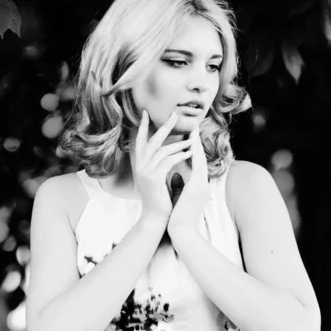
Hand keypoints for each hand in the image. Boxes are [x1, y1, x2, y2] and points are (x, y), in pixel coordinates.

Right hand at [134, 109, 192, 226]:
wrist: (156, 218)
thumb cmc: (160, 199)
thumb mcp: (157, 178)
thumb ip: (159, 165)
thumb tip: (168, 152)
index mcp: (139, 165)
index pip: (140, 141)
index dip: (142, 126)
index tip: (145, 113)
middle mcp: (140, 166)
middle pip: (151, 140)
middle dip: (164, 126)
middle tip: (174, 115)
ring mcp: (145, 172)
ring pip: (163, 150)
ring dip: (179, 144)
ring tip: (191, 140)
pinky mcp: (154, 178)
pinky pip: (169, 160)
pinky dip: (180, 155)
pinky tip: (189, 152)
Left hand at [167, 127, 210, 235]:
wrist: (183, 233)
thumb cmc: (179, 218)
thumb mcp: (179, 197)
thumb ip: (179, 185)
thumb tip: (175, 174)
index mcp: (197, 186)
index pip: (196, 164)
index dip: (193, 150)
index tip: (188, 137)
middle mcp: (202, 184)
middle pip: (201, 159)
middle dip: (196, 144)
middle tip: (193, 129)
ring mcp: (201, 186)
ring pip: (201, 160)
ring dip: (196, 145)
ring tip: (193, 132)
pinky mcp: (198, 188)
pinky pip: (198, 167)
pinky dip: (195, 155)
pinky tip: (191, 145)